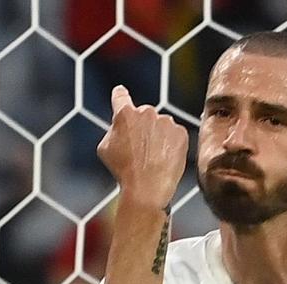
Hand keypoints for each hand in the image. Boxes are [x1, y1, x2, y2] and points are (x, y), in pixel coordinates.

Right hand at [97, 85, 188, 209]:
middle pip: (143, 114)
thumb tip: (120, 127)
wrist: (148, 187)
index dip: (119, 96)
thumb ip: (113, 130)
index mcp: (125, 114)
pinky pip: (174, 135)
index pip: (120, 96)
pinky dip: (170, 144)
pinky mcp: (181, 133)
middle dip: (141, 126)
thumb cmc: (123, 170)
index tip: (121, 94)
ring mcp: (166, 122)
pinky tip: (164, 159)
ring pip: (160, 125)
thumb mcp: (105, 148)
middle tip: (139, 149)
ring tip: (152, 158)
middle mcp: (146, 112)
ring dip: (157, 135)